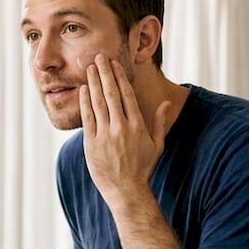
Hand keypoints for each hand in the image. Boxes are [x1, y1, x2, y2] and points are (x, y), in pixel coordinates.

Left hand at [79, 54, 172, 206]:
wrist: (126, 190)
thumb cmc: (142, 168)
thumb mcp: (157, 145)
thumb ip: (159, 122)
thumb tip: (166, 103)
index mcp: (137, 126)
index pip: (127, 94)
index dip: (119, 76)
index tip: (114, 63)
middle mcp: (121, 128)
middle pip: (111, 94)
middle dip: (104, 73)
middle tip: (98, 57)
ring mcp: (105, 136)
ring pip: (98, 103)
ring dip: (93, 83)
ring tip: (89, 68)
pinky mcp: (91, 144)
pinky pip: (87, 118)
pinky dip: (84, 102)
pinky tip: (83, 90)